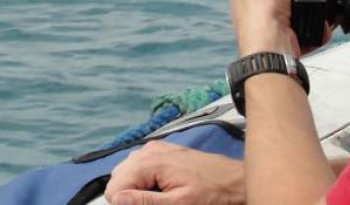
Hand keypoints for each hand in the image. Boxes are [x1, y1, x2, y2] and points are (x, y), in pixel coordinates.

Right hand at [104, 141, 244, 203]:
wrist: (235, 181)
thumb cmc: (212, 194)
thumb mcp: (179, 204)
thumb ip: (145, 201)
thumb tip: (117, 199)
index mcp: (150, 161)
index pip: (114, 187)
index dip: (123, 204)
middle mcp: (149, 151)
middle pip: (118, 178)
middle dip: (129, 196)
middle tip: (155, 203)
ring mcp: (156, 149)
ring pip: (127, 173)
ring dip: (136, 189)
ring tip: (159, 198)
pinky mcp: (163, 152)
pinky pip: (140, 167)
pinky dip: (144, 180)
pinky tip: (161, 189)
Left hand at [229, 0, 314, 56]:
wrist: (273, 45)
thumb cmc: (263, 7)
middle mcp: (256, 12)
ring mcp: (273, 29)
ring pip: (299, 14)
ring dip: (314, 10)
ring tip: (320, 6)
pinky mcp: (290, 42)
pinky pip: (310, 31)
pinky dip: (320, 27)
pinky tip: (321, 23)